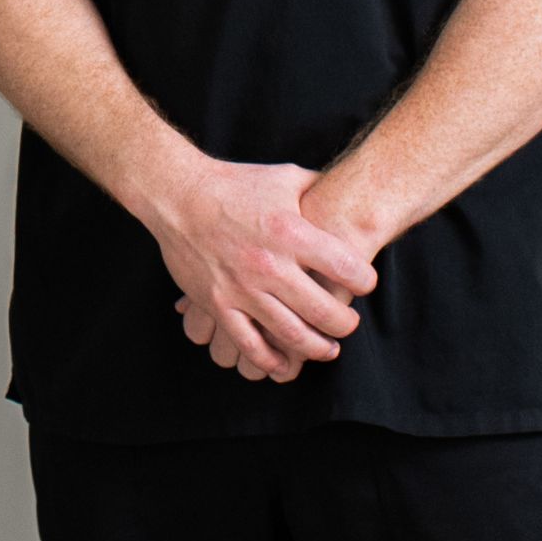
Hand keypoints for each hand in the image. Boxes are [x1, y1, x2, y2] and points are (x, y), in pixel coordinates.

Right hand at [146, 158, 376, 381]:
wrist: (177, 194)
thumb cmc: (234, 183)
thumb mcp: (283, 177)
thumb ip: (317, 187)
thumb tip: (346, 189)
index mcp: (290, 232)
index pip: (347, 268)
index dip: (364, 280)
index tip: (363, 284)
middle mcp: (269, 264)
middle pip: (326, 311)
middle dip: (346, 323)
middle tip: (348, 322)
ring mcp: (243, 288)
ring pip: (293, 335)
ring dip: (319, 348)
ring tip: (328, 347)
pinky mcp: (218, 304)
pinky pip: (250, 345)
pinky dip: (272, 361)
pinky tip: (285, 363)